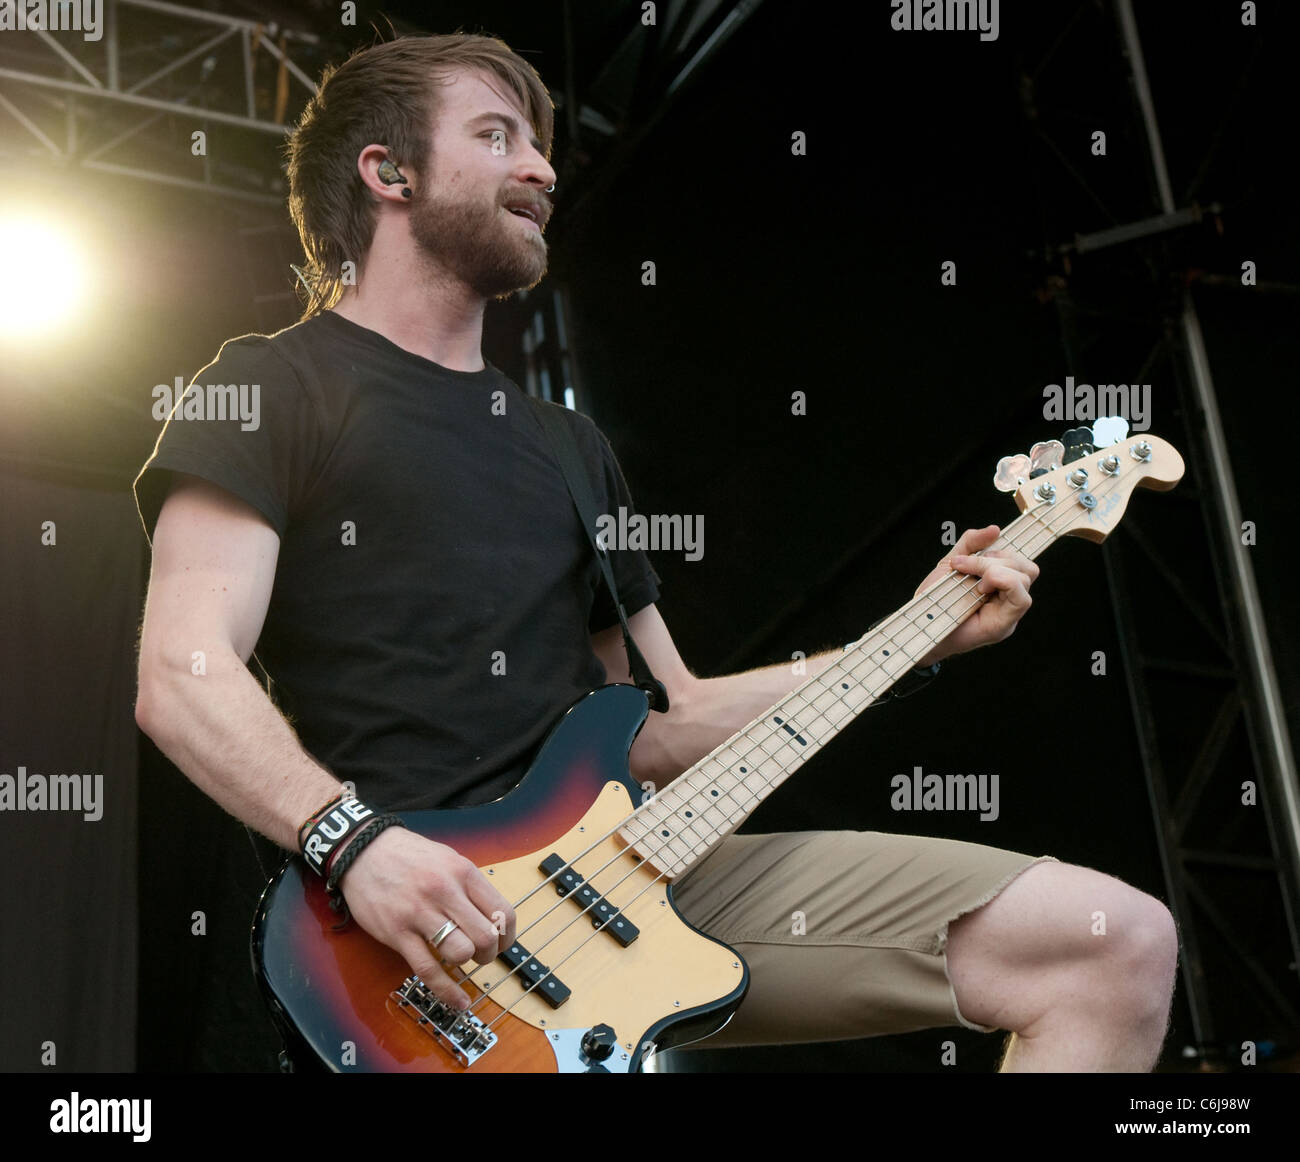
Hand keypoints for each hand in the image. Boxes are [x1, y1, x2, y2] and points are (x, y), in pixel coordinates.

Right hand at [335, 826, 515, 1009]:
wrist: (364, 851)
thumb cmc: (408, 855)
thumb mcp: (448, 858)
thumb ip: (470, 886)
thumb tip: (492, 917)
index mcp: (463, 872)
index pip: (503, 912)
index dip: (508, 936)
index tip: (502, 943)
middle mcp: (445, 892)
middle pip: (485, 937)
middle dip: (489, 953)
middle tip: (481, 954)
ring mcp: (420, 914)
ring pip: (460, 953)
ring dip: (467, 963)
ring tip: (462, 959)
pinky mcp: (398, 934)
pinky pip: (428, 969)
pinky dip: (447, 990)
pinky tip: (458, 1000)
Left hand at [912, 525, 1038, 664]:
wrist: (920, 624)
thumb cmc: (936, 599)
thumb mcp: (952, 563)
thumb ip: (971, 544)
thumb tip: (995, 530)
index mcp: (1001, 585)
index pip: (1021, 561)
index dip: (1006, 549)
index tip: (981, 548)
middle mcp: (1009, 599)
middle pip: (1026, 566)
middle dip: (994, 558)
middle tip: (965, 566)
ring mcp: (1009, 613)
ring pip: (1025, 577)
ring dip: (994, 569)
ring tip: (972, 580)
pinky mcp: (1004, 625)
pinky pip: (1021, 599)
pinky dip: (1001, 582)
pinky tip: (979, 589)